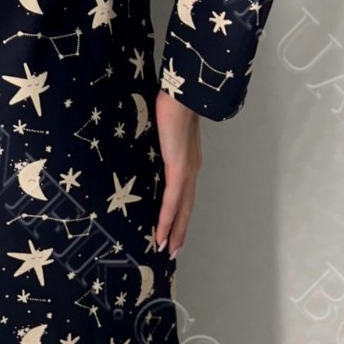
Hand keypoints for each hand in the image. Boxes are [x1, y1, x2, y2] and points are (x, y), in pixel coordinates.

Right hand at [153, 88, 202, 258]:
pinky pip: (172, 201)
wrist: (183, 93)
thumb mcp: (165, 127)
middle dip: (180, 230)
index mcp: (188, 160)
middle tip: (173, 250)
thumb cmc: (172, 103)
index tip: (174, 228)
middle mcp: (191, 169)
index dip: (180, 212)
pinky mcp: (179, 169)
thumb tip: (151, 140)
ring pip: (182, 209)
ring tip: (167, 250)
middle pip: (186, 207)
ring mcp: (187, 171)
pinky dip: (167, 219)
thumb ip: (161, 138)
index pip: (184, 193)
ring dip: (175, 231)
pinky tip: (161, 234)